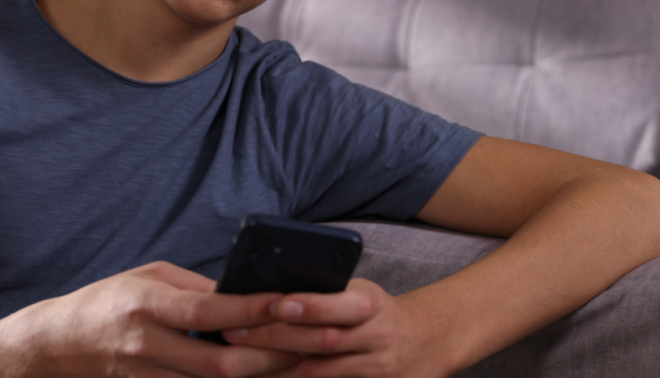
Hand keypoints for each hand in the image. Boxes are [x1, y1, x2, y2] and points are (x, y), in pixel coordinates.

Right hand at [25, 261, 301, 377]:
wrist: (59, 344)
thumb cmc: (111, 300)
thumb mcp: (151, 277)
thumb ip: (197, 288)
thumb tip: (246, 292)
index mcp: (148, 304)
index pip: (208, 311)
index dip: (252, 308)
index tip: (292, 301)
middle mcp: (147, 345)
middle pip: (220, 362)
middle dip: (273, 354)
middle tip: (318, 342)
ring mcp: (148, 376)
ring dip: (262, 375)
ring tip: (306, 362)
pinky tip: (266, 376)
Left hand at [220, 279, 447, 377]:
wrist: (424, 341)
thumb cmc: (376, 311)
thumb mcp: (359, 293)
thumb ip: (327, 293)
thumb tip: (270, 289)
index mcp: (371, 303)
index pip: (342, 304)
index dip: (311, 305)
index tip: (276, 303)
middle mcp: (376, 336)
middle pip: (325, 341)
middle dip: (277, 337)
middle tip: (235, 331)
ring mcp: (375, 368)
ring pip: (321, 371)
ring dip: (276, 368)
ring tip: (238, 360)